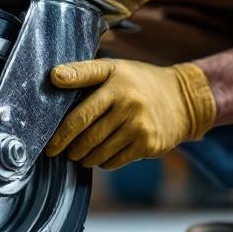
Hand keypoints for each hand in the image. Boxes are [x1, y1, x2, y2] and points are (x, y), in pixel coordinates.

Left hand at [44, 59, 216, 168]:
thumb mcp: (113, 69)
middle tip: (61, 152)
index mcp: (115, 84)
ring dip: (85, 158)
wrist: (183, 99)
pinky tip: (100, 157)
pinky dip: (103, 162)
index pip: (82, 114)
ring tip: (78, 155)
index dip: (62, 133)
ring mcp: (140, 127)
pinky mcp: (148, 144)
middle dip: (71, 148)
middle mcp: (129, 105)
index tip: (49, 146)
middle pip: (88, 137)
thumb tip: (53, 76)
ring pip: (100, 152)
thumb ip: (82, 72)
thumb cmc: (138, 82)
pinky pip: (115, 161)